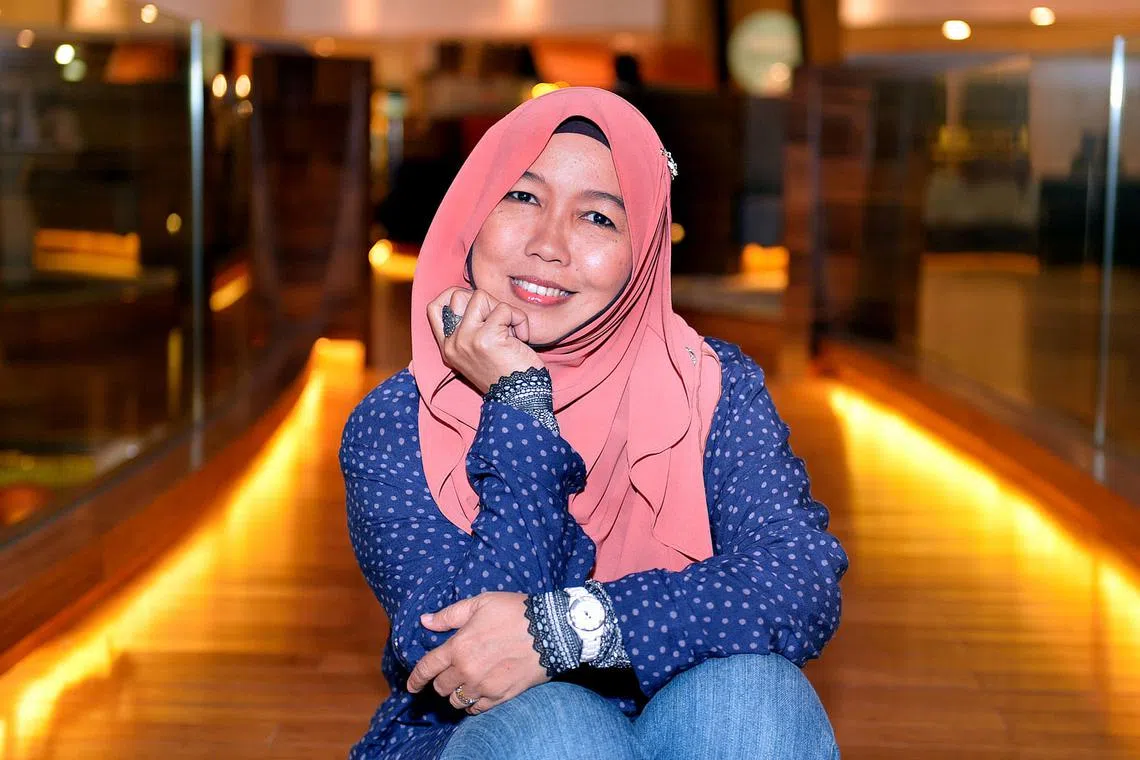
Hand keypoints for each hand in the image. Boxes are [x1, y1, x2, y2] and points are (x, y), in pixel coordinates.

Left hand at [406, 592, 548, 713]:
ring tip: (463, 684)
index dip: (416, 679)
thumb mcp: (480, 604)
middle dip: (440, 681)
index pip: (427, 668)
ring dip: (456, 693)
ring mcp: (484, 686)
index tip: (412, 686)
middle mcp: (467, 670)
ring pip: (457, 700)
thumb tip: (425, 621)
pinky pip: (477, 709)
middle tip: (448, 674)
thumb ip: (449, 615)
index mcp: (458, 647)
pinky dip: (473, 704)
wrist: (550, 630)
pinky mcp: (501, 696)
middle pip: (441, 686)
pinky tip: (477, 694)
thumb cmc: (514, 612)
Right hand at [428, 288, 543, 393]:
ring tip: (512, 330)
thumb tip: (476, 297)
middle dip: (486, 302)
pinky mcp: (486, 338)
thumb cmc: (506, 373)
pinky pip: (504, 309)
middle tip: (501, 321)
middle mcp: (453, 343)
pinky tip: (522, 338)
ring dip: (503, 309)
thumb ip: (471, 329)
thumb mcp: (479, 352)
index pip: (434, 308)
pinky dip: (520, 319)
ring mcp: (466, 339)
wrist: (519, 398)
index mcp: (448, 347)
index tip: (478, 304)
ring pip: (481, 297)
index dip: (453, 295)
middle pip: (459, 296)